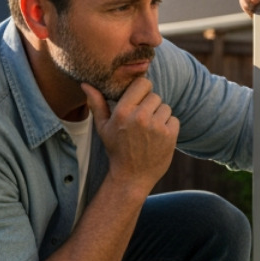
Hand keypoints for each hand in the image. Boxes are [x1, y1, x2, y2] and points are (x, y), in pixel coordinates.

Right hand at [83, 78, 177, 195]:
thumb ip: (97, 104)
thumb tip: (85, 83)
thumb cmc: (116, 150)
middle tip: (142, 121)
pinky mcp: (170, 136)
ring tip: (149, 131)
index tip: (139, 100)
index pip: (143, 83)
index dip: (142, 90)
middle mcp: (140, 117)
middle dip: (150, 106)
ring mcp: (156, 126)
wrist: (132, 177)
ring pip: (165, 107)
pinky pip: (174, 120)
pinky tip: (158, 138)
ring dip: (160, 116)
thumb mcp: (103, 127)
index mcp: (123, 112)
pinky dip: (168, 127)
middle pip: (155, 96)